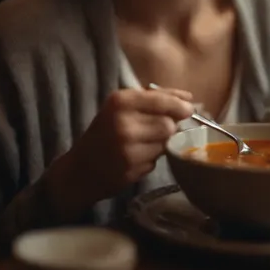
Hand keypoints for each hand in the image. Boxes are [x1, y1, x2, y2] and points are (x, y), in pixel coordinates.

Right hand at [47, 87, 192, 218]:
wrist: (79, 169)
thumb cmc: (104, 132)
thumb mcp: (120, 106)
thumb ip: (152, 99)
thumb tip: (189, 99)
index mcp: (120, 101)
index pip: (162, 101)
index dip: (180, 105)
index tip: (189, 108)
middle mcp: (123, 123)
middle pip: (168, 124)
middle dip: (169, 127)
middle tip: (159, 129)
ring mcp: (127, 149)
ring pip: (165, 143)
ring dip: (161, 144)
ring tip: (143, 143)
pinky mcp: (131, 170)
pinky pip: (156, 161)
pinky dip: (151, 159)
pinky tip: (136, 158)